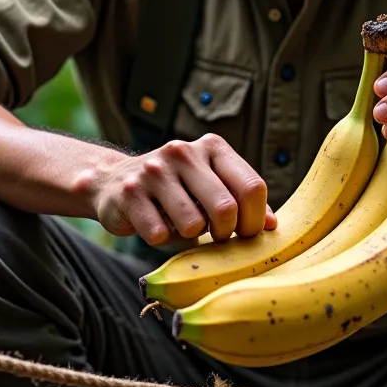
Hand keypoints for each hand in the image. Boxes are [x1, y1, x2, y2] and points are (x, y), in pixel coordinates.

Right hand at [90, 134, 276, 246]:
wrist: (113, 182)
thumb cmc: (176, 190)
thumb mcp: (211, 185)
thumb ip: (242, 201)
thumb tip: (272, 226)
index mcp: (212, 147)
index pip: (252, 187)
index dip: (254, 220)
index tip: (245, 234)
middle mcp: (184, 151)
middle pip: (226, 208)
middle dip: (224, 234)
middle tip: (215, 237)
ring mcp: (154, 170)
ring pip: (192, 225)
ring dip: (189, 236)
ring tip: (179, 223)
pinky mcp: (129, 193)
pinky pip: (160, 235)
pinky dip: (162, 239)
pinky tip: (154, 224)